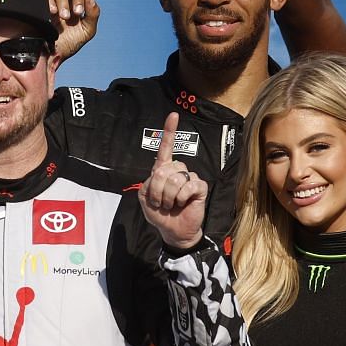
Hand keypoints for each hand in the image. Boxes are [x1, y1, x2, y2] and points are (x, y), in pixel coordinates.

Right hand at [48, 0, 101, 59]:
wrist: (49, 56)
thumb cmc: (68, 45)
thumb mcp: (87, 32)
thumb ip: (93, 14)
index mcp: (77, 0)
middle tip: (77, 14)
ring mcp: (49, 0)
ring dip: (64, 2)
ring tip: (63, 18)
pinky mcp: (37, 5)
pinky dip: (51, 3)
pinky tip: (51, 13)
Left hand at [138, 112, 207, 249]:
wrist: (173, 230)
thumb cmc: (159, 214)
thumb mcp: (145, 198)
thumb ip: (148, 183)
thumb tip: (160, 173)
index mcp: (163, 170)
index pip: (166, 148)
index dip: (169, 132)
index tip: (173, 115)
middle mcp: (177, 170)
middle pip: (164, 169)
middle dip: (157, 190)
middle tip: (160, 202)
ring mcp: (190, 178)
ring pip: (176, 178)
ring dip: (168, 196)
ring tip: (170, 204)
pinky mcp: (200, 187)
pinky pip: (189, 185)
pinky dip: (181, 197)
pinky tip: (182, 203)